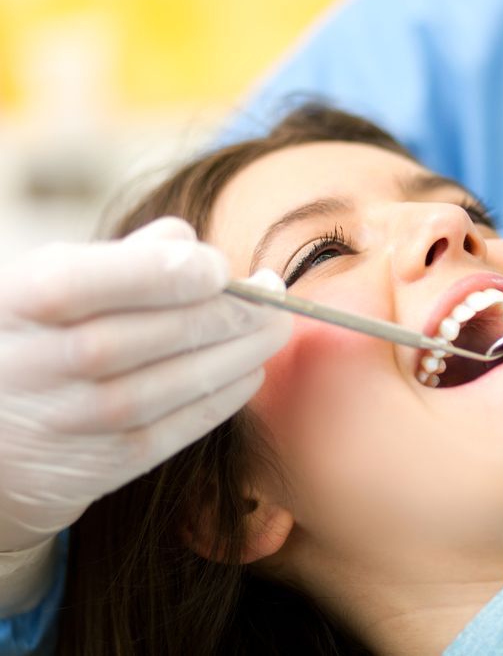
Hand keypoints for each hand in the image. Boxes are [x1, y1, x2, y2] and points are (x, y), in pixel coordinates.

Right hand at [0, 218, 291, 552]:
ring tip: (273, 330)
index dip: (170, 272)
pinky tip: (249, 371)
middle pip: (151, 334)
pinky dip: (223, 399)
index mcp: (24, 300)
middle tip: (273, 298)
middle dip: (227, 314)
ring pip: (172, 384)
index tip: (221, 267)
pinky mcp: (103, 463)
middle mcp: (40, 363)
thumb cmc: (39, 336)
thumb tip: (188, 242)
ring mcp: (73, 419)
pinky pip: (176, 430)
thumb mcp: (52, 281)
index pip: (97, 280)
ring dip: (238, 354)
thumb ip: (121, 258)